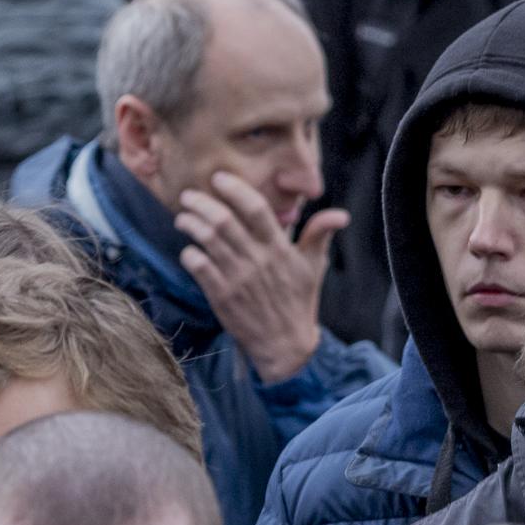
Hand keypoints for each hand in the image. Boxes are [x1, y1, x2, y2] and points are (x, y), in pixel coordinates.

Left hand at [175, 172, 347, 384]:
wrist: (284, 345)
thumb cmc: (298, 301)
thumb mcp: (313, 266)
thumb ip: (320, 234)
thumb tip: (341, 215)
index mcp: (278, 248)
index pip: (255, 209)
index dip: (235, 189)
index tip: (219, 178)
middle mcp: (256, 260)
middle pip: (223, 221)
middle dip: (201, 203)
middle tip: (189, 195)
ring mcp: (237, 278)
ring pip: (206, 240)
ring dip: (190, 224)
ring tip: (183, 218)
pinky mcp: (221, 296)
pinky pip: (198, 266)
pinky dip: (189, 253)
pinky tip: (189, 249)